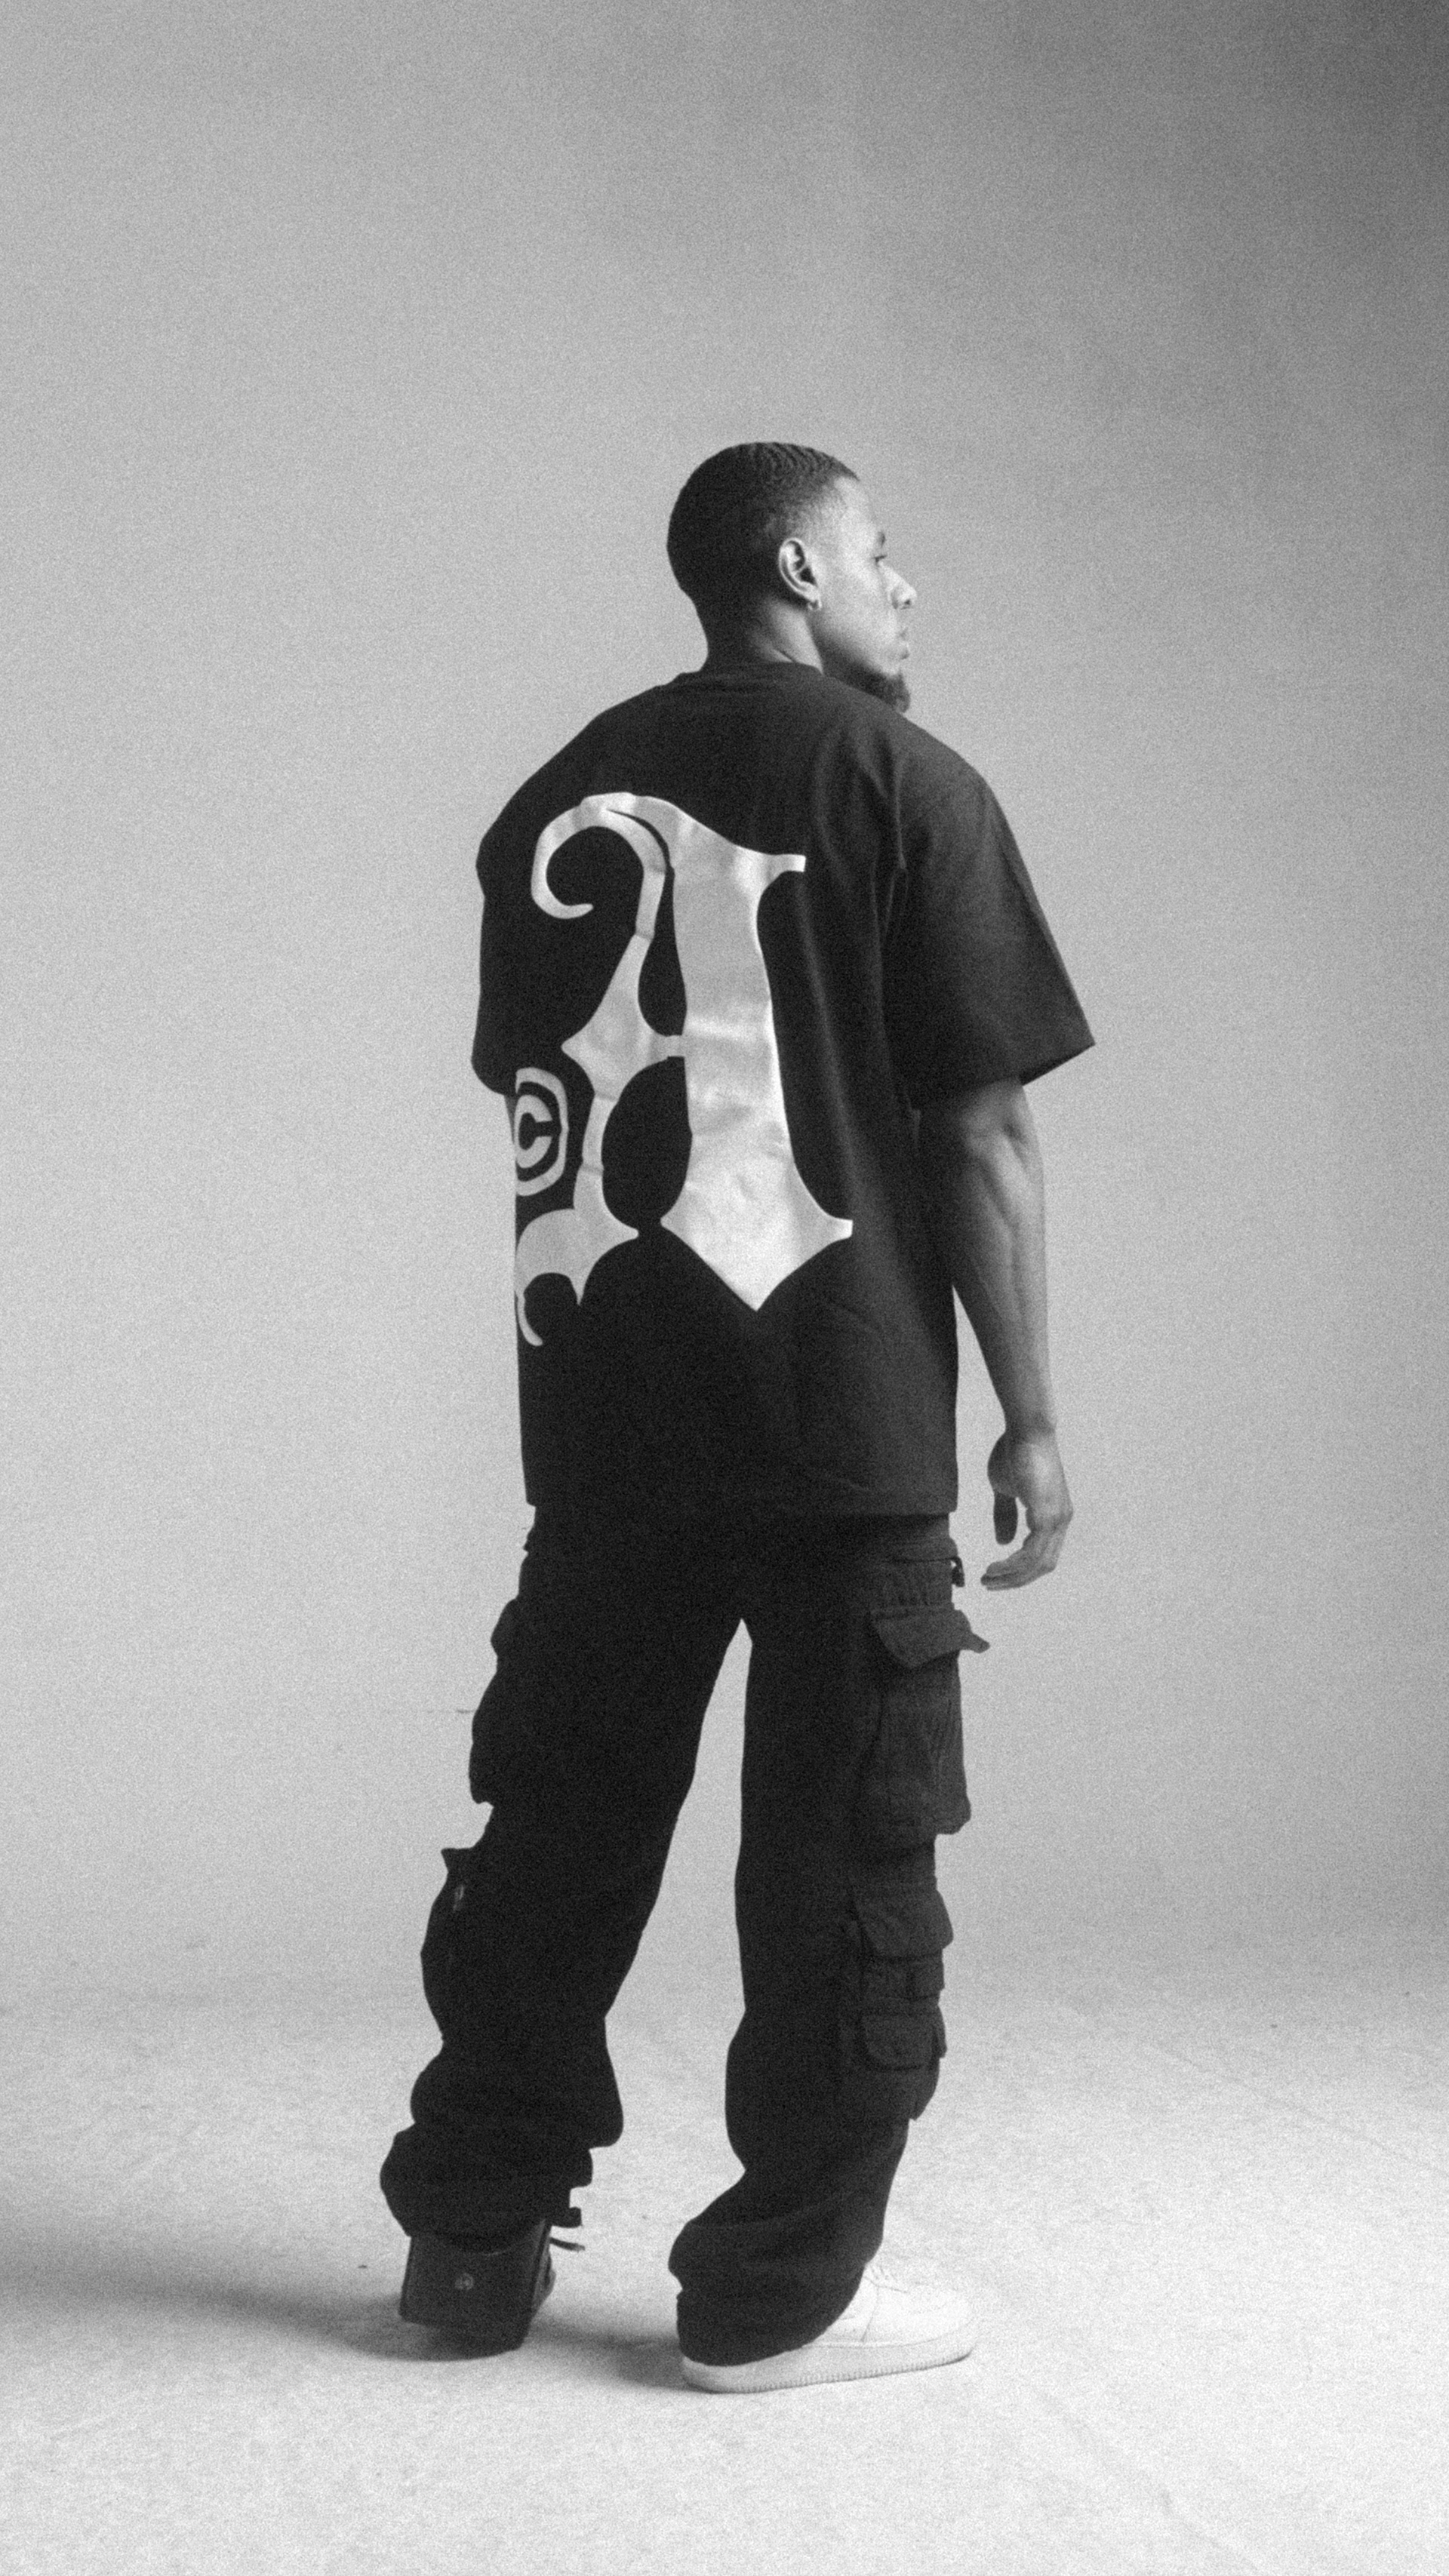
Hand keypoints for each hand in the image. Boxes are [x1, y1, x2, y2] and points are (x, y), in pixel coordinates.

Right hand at [983, 1428, 1071, 1587]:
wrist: (1025, 1430)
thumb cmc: (1014, 1451)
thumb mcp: (1005, 1488)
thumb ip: (1006, 1515)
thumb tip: (1003, 1542)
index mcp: (1054, 1515)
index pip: (1042, 1555)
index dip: (1021, 1570)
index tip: (996, 1575)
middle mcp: (1061, 1521)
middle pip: (1043, 1566)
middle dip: (1016, 1580)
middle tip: (990, 1584)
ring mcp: (1057, 1519)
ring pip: (1037, 1564)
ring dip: (1011, 1576)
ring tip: (987, 1579)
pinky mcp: (1047, 1515)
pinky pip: (1032, 1552)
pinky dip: (1013, 1565)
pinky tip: (996, 1566)